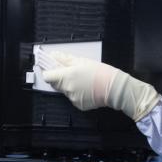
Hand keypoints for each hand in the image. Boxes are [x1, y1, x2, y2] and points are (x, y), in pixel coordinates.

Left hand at [37, 51, 161, 121]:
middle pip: (55, 84)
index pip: (47, 77)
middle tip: (72, 72)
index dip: (49, 72)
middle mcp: (67, 89)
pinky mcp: (78, 105)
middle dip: (60, 78)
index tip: (53, 69)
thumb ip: (65, 59)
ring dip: (70, 85)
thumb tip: (54, 55)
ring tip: (84, 80)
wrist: (114, 88)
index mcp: (67, 76)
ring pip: (65, 91)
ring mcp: (72, 98)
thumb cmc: (100, 72)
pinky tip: (87, 88)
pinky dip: (77, 93)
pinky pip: (73, 97)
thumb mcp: (82, 61)